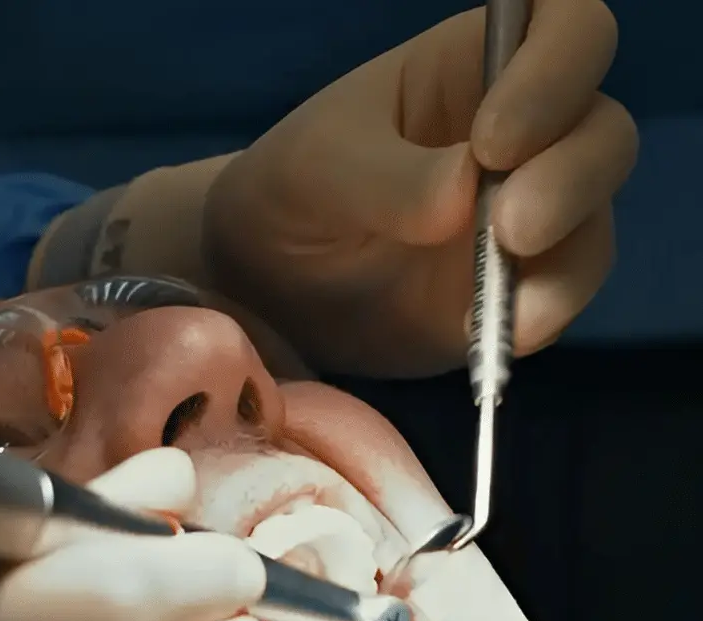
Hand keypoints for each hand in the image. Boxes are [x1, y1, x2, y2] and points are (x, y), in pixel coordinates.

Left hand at [203, 0, 637, 376]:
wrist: (272, 289)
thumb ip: (389, 179)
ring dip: (566, 257)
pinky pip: (563, 296)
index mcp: (477, 67)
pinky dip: (542, 316)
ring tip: (507, 300)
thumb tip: (463, 195)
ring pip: (595, 219)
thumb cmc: (293, 194)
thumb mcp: (320, 171)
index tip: (494, 140)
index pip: (566, 29)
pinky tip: (501, 336)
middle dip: (571, 178)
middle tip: (508, 226)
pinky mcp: (519, 290)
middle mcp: (527, 133)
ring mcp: (531, 214)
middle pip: (603, 132)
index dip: (555, 72)